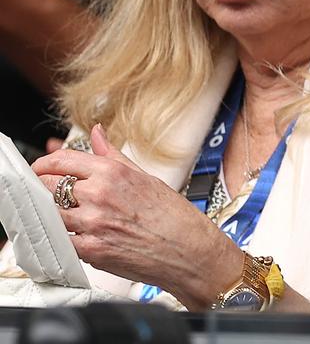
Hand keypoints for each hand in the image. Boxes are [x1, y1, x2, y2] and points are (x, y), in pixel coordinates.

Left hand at [32, 125, 241, 308]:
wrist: (190, 251)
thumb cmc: (174, 216)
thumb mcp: (146, 177)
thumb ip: (113, 155)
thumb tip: (97, 134)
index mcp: (113, 172)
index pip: (61, 160)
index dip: (44, 164)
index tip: (42, 169)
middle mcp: (99, 194)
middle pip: (47, 185)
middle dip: (42, 188)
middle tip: (47, 194)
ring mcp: (92, 223)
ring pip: (48, 213)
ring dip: (49, 214)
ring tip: (60, 216)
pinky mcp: (90, 250)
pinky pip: (59, 240)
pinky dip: (61, 238)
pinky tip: (71, 236)